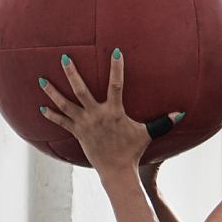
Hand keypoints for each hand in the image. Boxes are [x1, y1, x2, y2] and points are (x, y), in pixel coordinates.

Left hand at [37, 48, 182, 173]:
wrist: (116, 170)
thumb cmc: (132, 150)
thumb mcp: (147, 134)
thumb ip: (162, 122)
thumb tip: (180, 114)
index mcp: (114, 111)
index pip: (116, 85)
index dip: (117, 68)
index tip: (115, 52)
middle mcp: (96, 115)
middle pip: (80, 90)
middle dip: (71, 73)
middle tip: (63, 57)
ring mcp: (84, 124)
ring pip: (65, 104)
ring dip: (52, 92)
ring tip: (41, 80)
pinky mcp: (77, 133)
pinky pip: (61, 122)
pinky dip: (51, 115)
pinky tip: (41, 108)